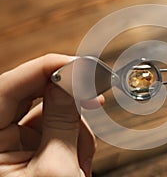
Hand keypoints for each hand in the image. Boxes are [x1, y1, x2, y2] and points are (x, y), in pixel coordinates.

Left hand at [0, 54, 102, 176]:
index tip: (77, 64)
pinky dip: (75, 140)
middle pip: (31, 96)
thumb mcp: (57, 167)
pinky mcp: (30, 149)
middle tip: (93, 96)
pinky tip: (80, 161)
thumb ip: (62, 122)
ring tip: (83, 160)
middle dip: (67, 100)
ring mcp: (13, 144)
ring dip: (76, 130)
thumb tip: (70, 83)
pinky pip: (57, 128)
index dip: (44, 68)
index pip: (6, 88)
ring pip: (50, 113)